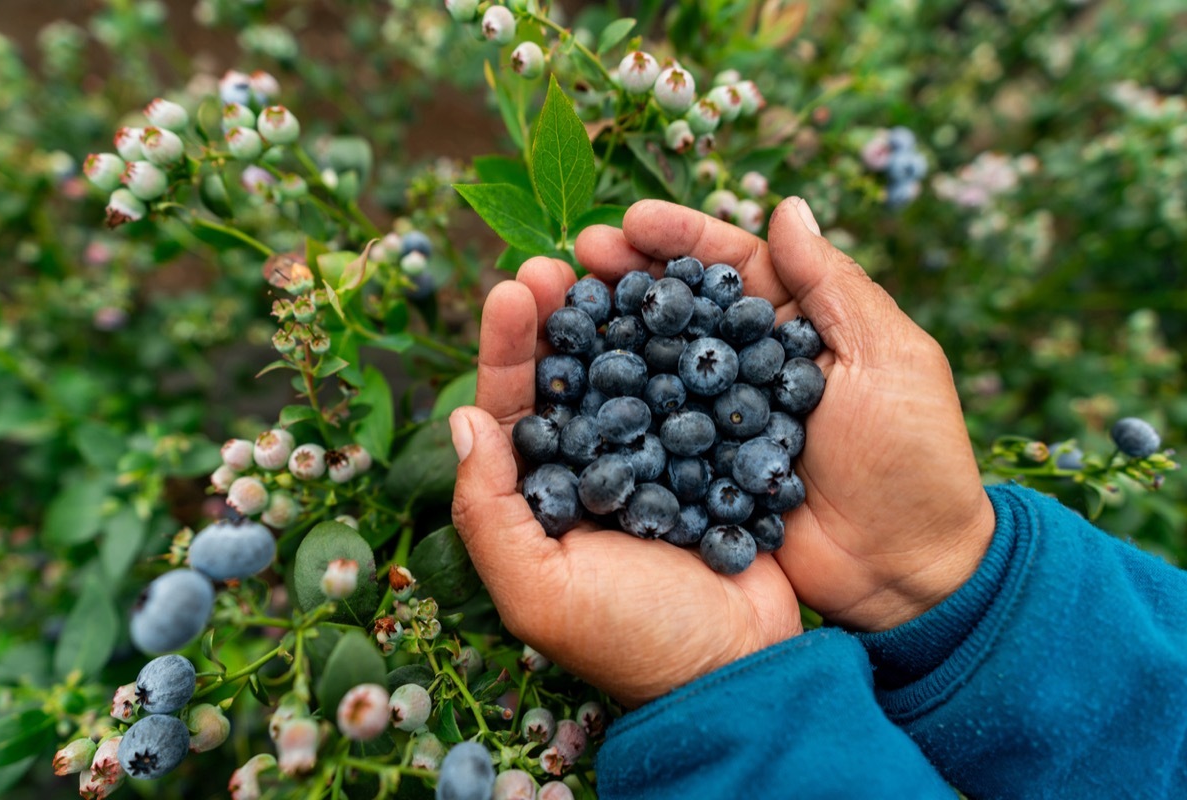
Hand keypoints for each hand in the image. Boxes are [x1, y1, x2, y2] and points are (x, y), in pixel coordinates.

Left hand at [450, 257, 801, 707]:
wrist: (741, 669)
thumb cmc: (634, 639)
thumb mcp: (540, 591)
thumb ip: (488, 512)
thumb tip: (463, 420)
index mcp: (538, 498)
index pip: (511, 411)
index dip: (508, 349)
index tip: (512, 288)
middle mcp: (588, 470)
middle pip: (565, 377)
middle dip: (555, 317)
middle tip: (555, 260)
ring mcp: (650, 458)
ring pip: (625, 372)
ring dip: (615, 318)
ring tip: (613, 263)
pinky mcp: (707, 454)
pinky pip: (689, 389)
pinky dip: (682, 346)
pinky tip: (681, 302)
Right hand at [576, 198, 995, 630]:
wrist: (906, 574)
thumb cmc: (915, 460)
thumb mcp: (889, 359)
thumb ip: (834, 285)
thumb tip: (787, 205)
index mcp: (798, 325)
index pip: (733, 265)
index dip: (681, 239)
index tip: (630, 221)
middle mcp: (749, 365)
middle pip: (680, 305)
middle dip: (629, 275)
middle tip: (577, 256)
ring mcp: (718, 420)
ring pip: (654, 363)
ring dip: (606, 332)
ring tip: (556, 306)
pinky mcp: (698, 473)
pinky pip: (649, 432)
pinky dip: (610, 409)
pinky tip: (569, 386)